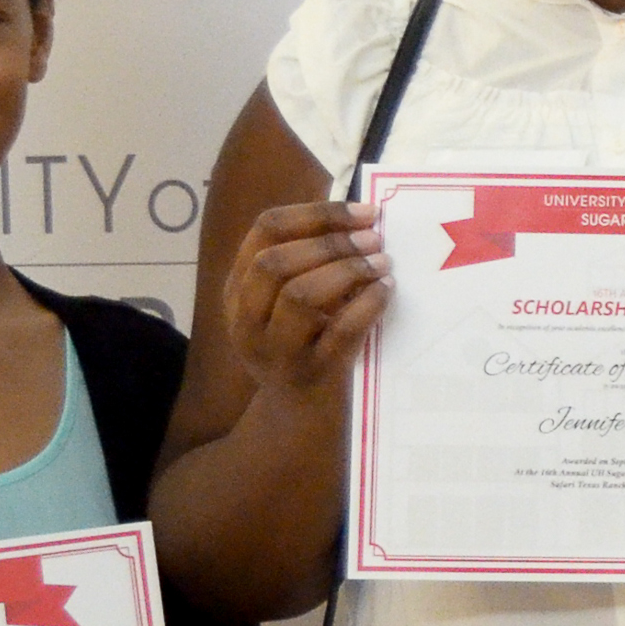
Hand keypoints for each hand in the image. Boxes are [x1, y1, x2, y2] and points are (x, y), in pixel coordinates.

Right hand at [225, 198, 390, 401]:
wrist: (296, 413)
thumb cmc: (302, 342)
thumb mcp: (286, 301)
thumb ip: (307, 261)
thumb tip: (360, 216)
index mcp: (238, 288)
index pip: (265, 230)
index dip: (317, 213)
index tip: (364, 212)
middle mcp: (245, 318)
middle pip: (275, 262)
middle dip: (331, 243)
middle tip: (375, 239)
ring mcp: (273, 350)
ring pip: (298, 296)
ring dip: (348, 271)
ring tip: (383, 264)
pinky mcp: (307, 375)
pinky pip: (338, 333)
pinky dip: (367, 306)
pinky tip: (386, 291)